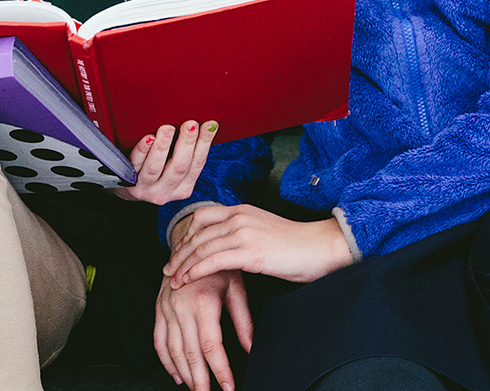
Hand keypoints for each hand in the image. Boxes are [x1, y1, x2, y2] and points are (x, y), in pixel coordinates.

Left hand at [112, 120, 216, 204]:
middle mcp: (166, 190)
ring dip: (163, 146)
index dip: (205, 144)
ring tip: (167, 128)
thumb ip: (184, 152)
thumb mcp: (173, 168)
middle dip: (187, 143)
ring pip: (155, 167)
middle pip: (179, 167)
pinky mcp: (128, 183)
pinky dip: (142, 151)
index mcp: (183, 187)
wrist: (126, 189)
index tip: (210, 125)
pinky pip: (134, 165)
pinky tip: (147, 139)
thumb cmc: (155, 172)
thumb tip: (202, 124)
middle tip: (191, 124)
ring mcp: (146, 188)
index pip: (197, 164)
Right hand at [154, 269, 251, 390]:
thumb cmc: (217, 262)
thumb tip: (251, 347)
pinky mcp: (159, 310)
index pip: (211, 346)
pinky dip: (165, 361)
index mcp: (202, 302)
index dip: (220, 370)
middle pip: (190, 354)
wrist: (191, 241)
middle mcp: (180, 308)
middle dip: (201, 380)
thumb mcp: (236, 288)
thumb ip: (243, 321)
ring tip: (197, 389)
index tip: (228, 387)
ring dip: (184, 374)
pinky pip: (158, 341)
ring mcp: (166, 309)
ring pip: (172, 351)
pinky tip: (176, 374)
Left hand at [164, 204, 353, 287]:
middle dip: (178, 252)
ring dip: (183, 265)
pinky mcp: (250, 252)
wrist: (322, 247)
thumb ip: (243, 233)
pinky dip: (195, 271)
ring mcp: (244, 232)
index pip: (201, 217)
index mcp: (242, 210)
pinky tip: (187, 280)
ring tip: (173, 279)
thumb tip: (227, 247)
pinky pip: (213, 261)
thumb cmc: (297, 245)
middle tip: (168, 268)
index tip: (176, 252)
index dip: (184, 234)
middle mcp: (239, 216)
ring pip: (201, 247)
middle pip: (196, 233)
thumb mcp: (264, 231)